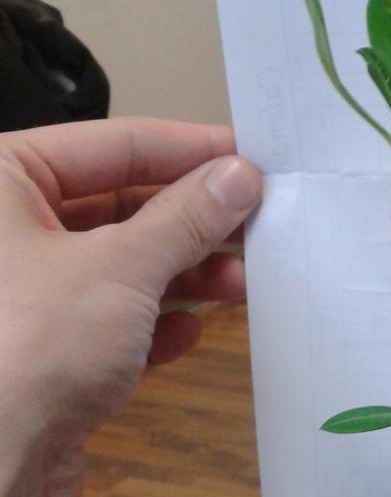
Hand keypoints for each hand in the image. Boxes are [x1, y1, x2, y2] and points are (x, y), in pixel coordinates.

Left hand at [0, 117, 262, 496]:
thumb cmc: (33, 345)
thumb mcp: (122, 266)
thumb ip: (186, 217)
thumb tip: (240, 176)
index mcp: (3, 180)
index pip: (110, 144)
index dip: (188, 150)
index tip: (252, 161)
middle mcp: (7, 231)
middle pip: (116, 204)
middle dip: (191, 220)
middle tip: (259, 226)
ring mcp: (24, 295)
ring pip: (119, 265)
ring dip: (184, 272)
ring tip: (242, 282)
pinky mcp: (42, 352)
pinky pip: (110, 320)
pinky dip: (155, 322)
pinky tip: (195, 330)